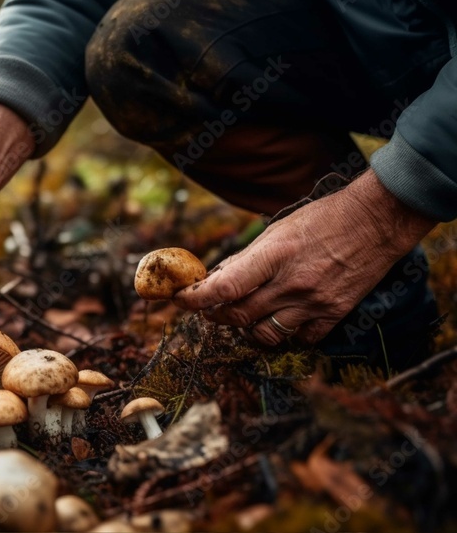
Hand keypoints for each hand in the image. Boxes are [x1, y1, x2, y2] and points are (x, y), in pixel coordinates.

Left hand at [174, 170, 435, 344]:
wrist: (376, 222)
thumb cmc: (322, 219)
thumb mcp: (277, 230)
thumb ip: (246, 258)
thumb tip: (215, 278)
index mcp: (274, 255)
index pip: (225, 288)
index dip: (196, 298)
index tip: (181, 299)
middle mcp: (292, 283)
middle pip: (239, 315)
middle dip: (216, 314)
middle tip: (209, 308)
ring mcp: (314, 302)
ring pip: (264, 334)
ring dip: (246, 329)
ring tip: (243, 317)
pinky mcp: (333, 314)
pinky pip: (299, 339)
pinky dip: (284, 335)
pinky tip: (279, 320)